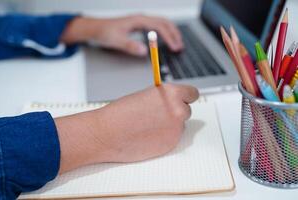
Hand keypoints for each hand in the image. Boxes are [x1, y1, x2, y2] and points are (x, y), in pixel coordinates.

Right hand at [55, 84, 198, 173]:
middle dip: (175, 113)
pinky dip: (163, 138)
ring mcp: (176, 130)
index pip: (193, 94)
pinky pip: (172, 139)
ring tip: (149, 127)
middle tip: (159, 116)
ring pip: (179, 126)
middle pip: (186, 111)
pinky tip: (147, 136)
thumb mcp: (146, 96)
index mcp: (172, 94)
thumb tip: (172, 103)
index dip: (186, 97)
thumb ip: (164, 99)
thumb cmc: (120, 113)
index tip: (183, 100)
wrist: (108, 133)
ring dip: (170, 126)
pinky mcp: (171, 145)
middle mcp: (178, 110)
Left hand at [61, 15, 183, 55]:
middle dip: (174, 34)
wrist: (95, 28)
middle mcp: (141, 18)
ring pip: (162, 23)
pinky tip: (166, 40)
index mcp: (138, 20)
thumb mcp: (116, 40)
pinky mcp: (139, 25)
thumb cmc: (104, 32)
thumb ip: (130, 46)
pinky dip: (165, 32)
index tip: (175, 47)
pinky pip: (156, 26)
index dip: (169, 37)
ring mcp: (141, 21)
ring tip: (177, 44)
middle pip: (164, 22)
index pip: (160, 26)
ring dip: (171, 32)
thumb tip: (144, 51)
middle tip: (180, 46)